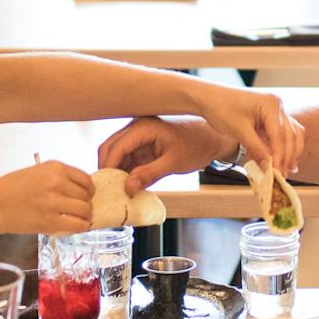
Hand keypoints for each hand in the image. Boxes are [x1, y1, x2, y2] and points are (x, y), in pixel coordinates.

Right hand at [0, 159, 93, 235]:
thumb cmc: (10, 189)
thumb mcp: (36, 172)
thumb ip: (57, 177)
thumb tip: (78, 189)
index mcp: (54, 167)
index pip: (85, 178)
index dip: (89, 190)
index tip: (87, 196)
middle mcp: (57, 182)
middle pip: (86, 196)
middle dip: (86, 204)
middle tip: (81, 211)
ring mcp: (54, 202)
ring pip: (85, 211)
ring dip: (85, 217)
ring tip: (80, 220)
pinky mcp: (50, 221)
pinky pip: (77, 225)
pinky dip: (81, 227)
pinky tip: (77, 227)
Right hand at [98, 115, 233, 189]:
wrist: (212, 138)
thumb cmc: (197, 144)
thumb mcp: (174, 162)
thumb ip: (149, 174)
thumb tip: (128, 187)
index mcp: (144, 126)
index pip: (116, 147)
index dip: (109, 167)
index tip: (106, 187)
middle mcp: (137, 127)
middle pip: (110, 147)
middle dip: (107, 169)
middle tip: (107, 190)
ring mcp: (139, 136)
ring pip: (116, 154)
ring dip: (115, 171)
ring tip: (115, 191)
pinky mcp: (143, 145)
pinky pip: (127, 158)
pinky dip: (124, 171)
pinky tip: (126, 186)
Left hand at [193, 84, 302, 173]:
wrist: (209, 98)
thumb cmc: (221, 108)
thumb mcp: (239, 131)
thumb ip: (256, 149)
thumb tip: (269, 169)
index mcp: (271, 104)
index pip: (280, 135)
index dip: (280, 156)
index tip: (278, 173)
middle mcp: (277, 106)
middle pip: (289, 136)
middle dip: (286, 157)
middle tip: (282, 176)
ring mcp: (275, 111)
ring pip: (291, 134)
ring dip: (290, 153)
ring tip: (287, 170)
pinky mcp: (270, 117)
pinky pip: (283, 133)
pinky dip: (283, 147)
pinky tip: (283, 160)